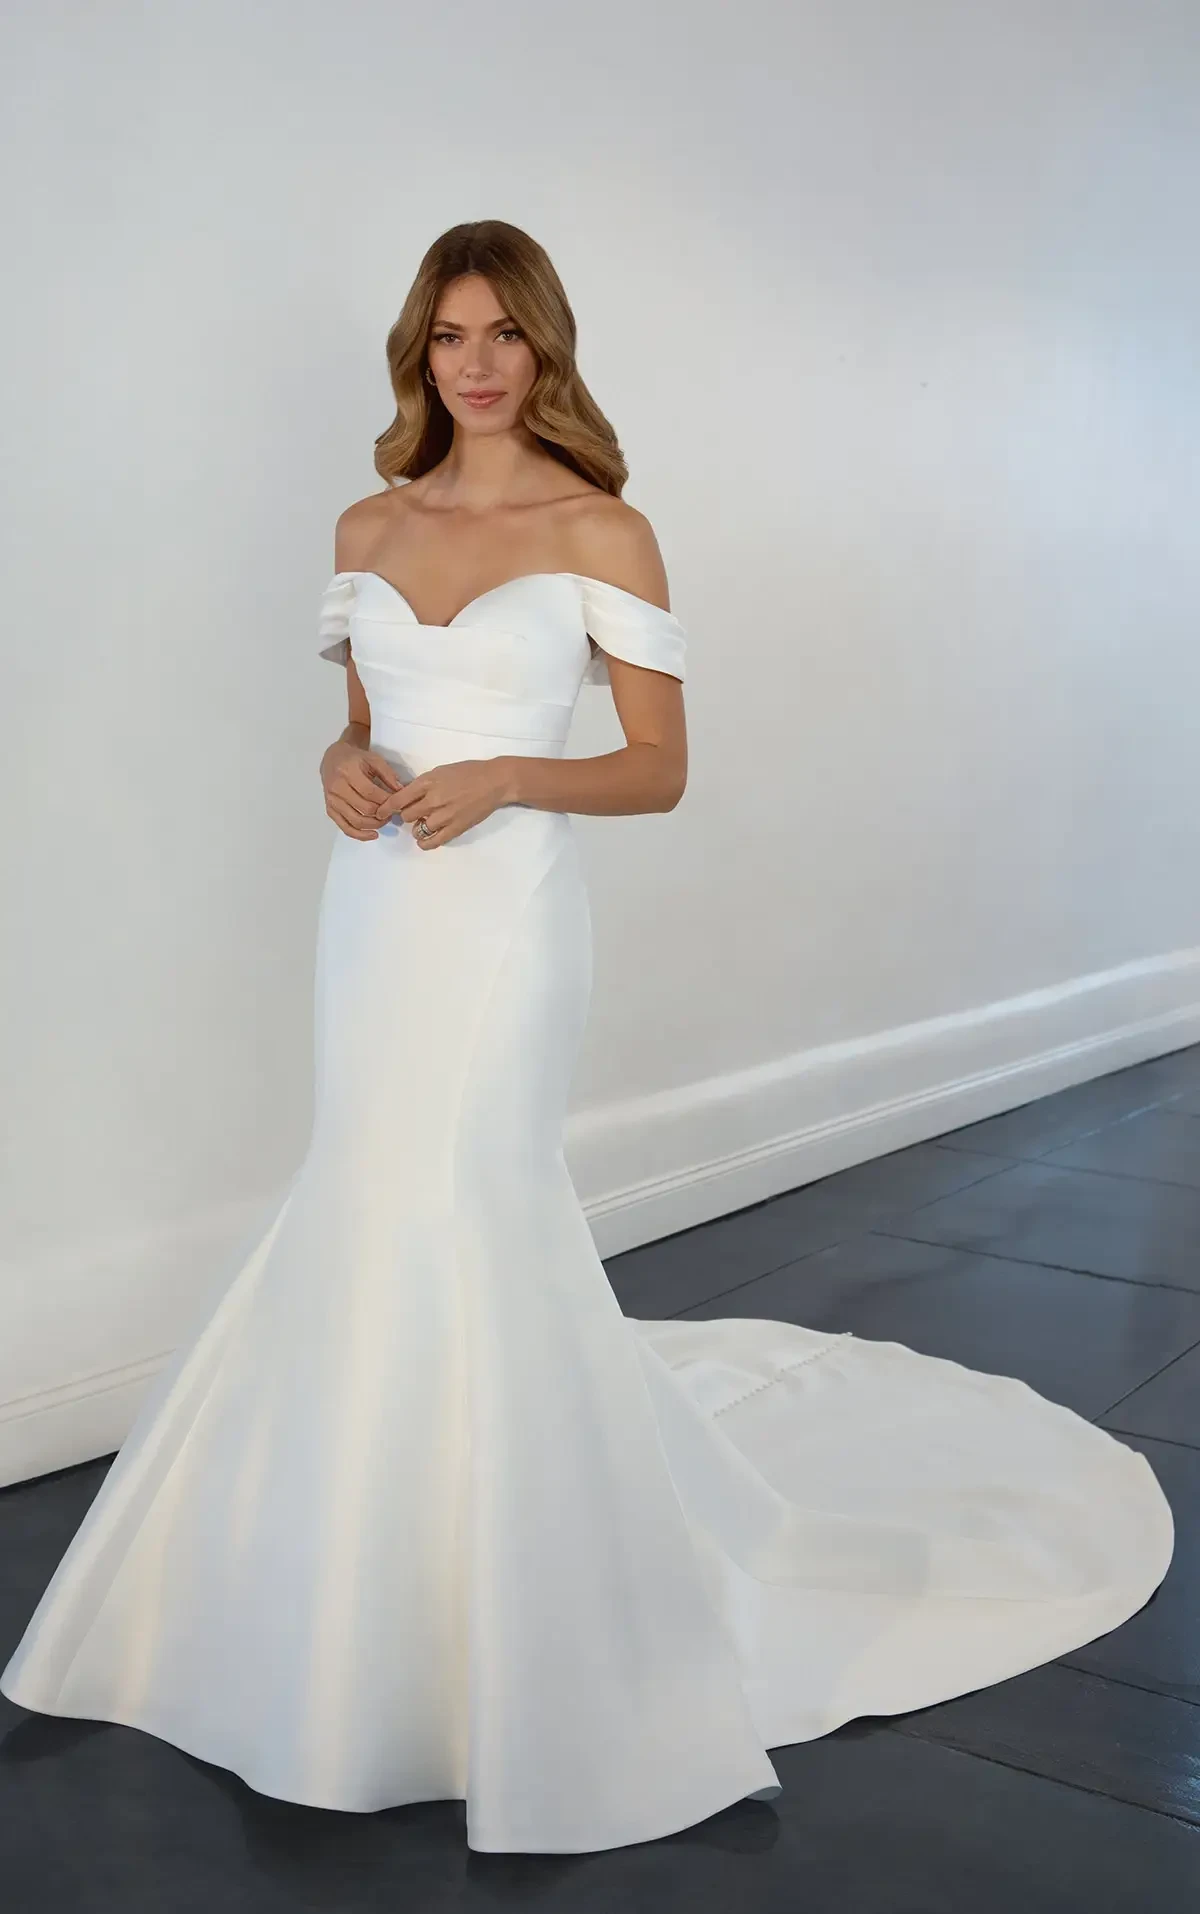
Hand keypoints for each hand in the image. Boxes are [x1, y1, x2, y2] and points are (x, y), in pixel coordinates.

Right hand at [320, 741, 404, 840]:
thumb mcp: (373, 759)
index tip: (397, 803)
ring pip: (355, 821)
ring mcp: (332, 800)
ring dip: (374, 825)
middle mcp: (337, 787)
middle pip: (364, 808)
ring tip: (385, 821)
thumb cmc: (356, 758)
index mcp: (348, 772)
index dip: (386, 801)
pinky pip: (345, 827)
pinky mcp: (330, 810)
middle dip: (382, 813)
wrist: (333, 758)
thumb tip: (401, 791)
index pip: (370, 792)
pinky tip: (373, 834)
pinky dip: (359, 835)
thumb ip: (388, 774)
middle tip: (392, 812)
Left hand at [372, 757, 512, 848]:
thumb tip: (406, 796)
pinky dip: (425, 843)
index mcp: (428, 782)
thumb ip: (423, 784)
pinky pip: (433, 841)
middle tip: (413, 813)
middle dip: (407, 815)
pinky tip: (424, 840)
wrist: (494, 781)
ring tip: (424, 823)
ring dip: (417, 828)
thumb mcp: (441, 771)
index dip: (386, 808)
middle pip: (407, 815)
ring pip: (418, 829)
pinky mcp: (456, 828)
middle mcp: (433, 800)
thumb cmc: (468, 772)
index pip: (399, 799)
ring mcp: (445, 816)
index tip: (380, 813)